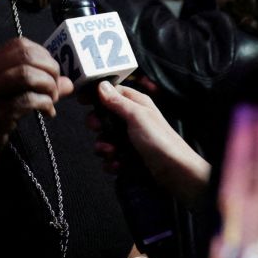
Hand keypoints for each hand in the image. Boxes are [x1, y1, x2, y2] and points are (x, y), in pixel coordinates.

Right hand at [0, 38, 72, 169]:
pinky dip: (44, 104)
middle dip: (50, 69)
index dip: (44, 56)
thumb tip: (68, 83)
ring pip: (27, 74)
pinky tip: (47, 113)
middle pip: (26, 55)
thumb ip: (35, 87)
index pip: (20, 44)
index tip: (51, 74)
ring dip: (48, 86)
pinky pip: (27, 100)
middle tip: (55, 88)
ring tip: (52, 100)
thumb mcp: (6, 99)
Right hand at [91, 81, 210, 204]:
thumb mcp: (136, 116)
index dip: (96, 95)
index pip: (112, 93)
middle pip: (104, 117)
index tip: (82, 100)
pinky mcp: (129, 157)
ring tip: (113, 153)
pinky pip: (111, 157)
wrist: (174, 172)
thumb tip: (101, 85)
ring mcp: (130, 139)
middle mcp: (132, 120)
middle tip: (97, 128)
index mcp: (136, 104)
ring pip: (105, 139)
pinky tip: (119, 165)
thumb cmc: (159, 140)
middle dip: (98, 125)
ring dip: (104, 147)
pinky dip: (112, 162)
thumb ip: (117, 102)